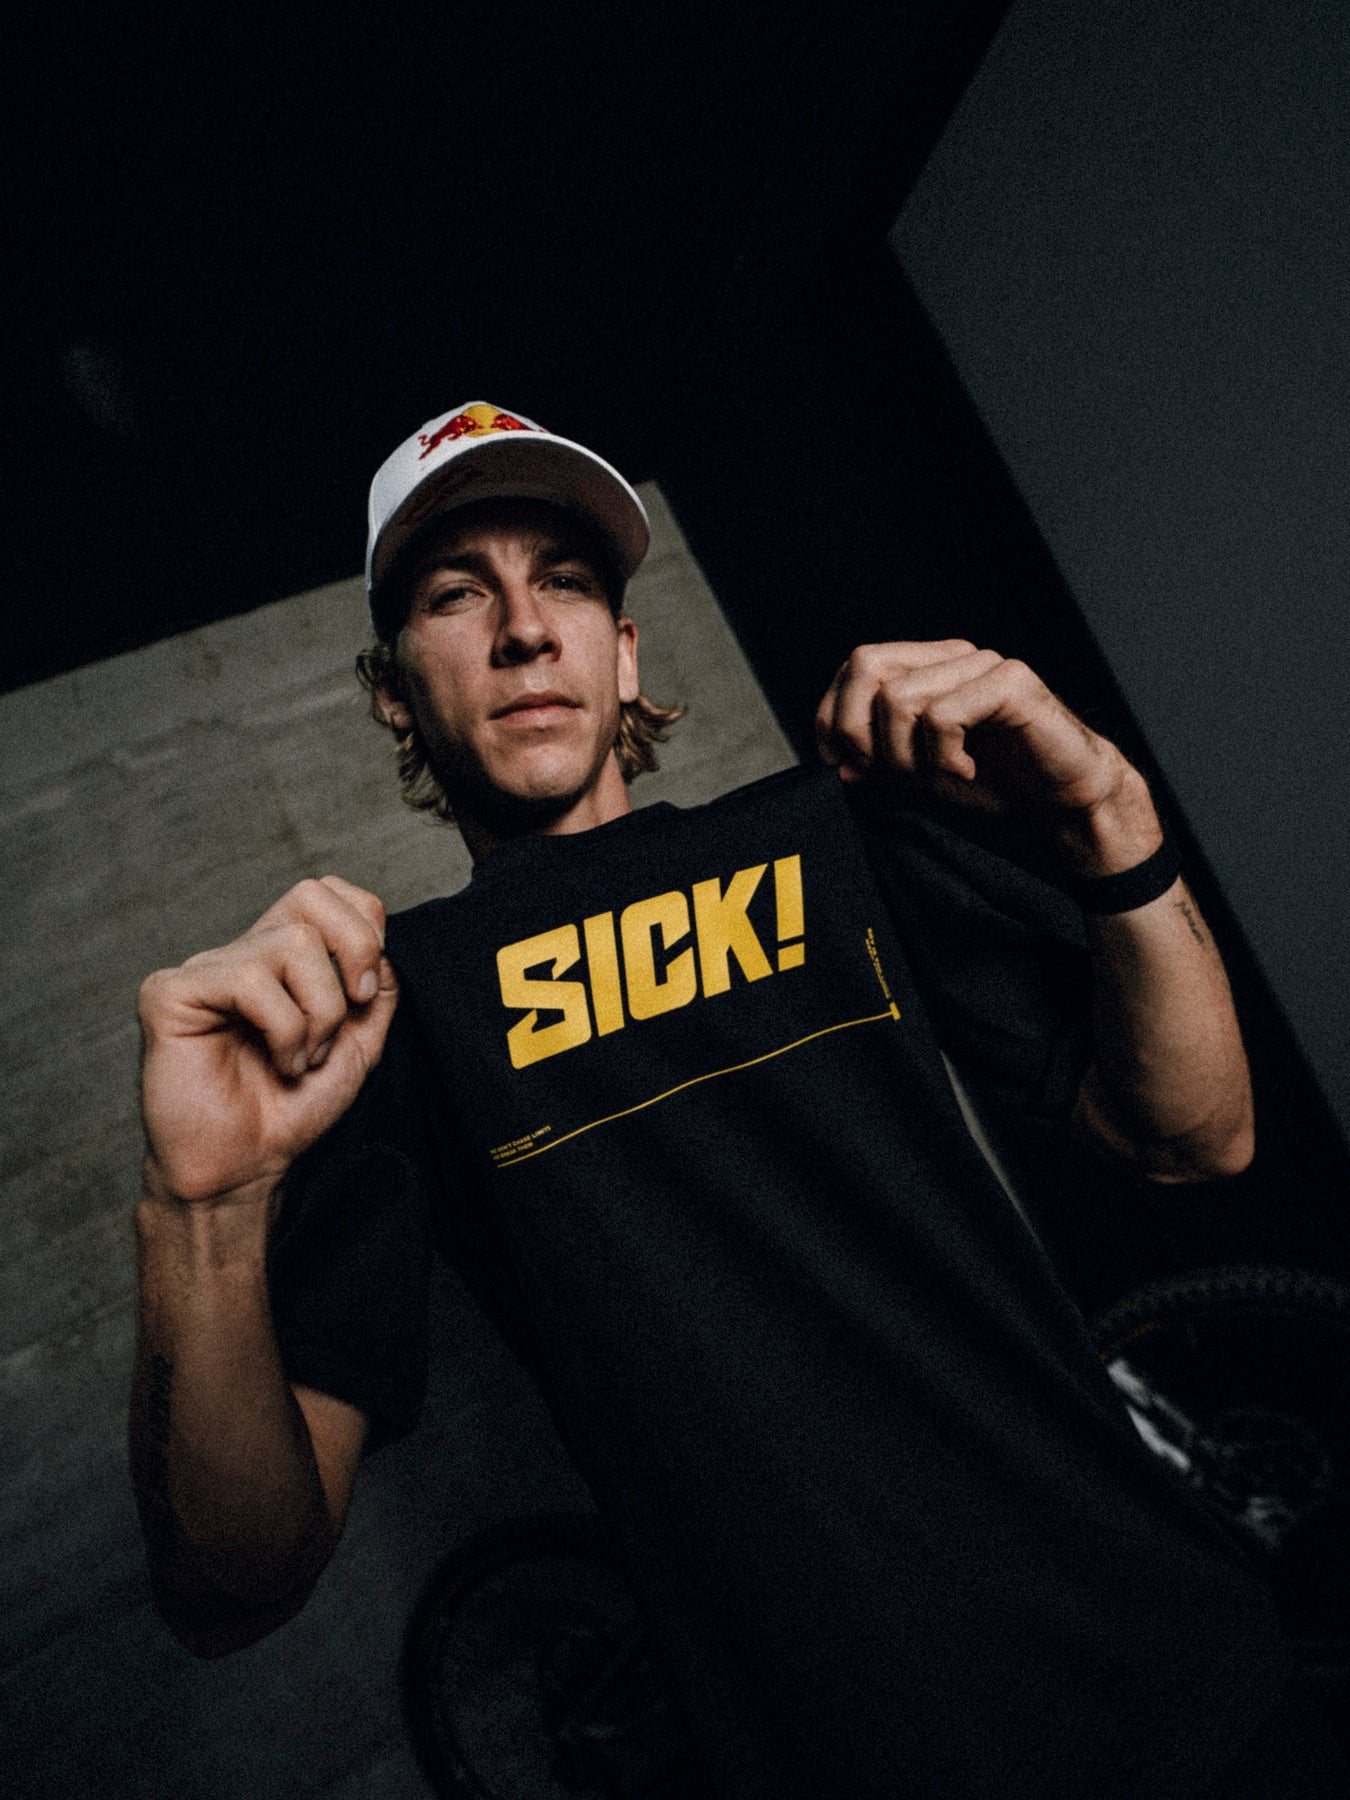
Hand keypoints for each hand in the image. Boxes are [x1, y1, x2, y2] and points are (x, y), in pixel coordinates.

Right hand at [138, 877, 397, 1203]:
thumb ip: (377, 987)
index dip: (363, 929)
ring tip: (302, 1059)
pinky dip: (284, 1029)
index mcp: (282, 956)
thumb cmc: (293, 1108)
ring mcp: (204, 969)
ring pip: (292, 944)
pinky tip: (278, 1063)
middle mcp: (242, 952)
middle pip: (310, 895)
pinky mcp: (170, 992)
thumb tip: (382, 938)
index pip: (327, 891)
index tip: (365, 994)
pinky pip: (249, 978)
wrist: (247, 1167)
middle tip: (349, 1014)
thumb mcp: (360, 1042)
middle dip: (353, 954)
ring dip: (319, 1014)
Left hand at [815, 640, 1136, 827]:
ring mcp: (983, 664)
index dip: (834, 714)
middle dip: (859, 731)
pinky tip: (967, 773)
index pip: (856, 666)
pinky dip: (943, 758)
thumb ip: (880, 763)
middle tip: (886, 774)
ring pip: (899, 697)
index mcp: (928, 666)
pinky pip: (942, 716)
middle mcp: (952, 656)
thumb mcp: (922, 775)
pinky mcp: (1011, 683)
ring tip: (937, 778)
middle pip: (867, 665)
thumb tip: (838, 763)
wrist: (1064, 801)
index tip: (843, 765)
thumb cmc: (997, 783)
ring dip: (905, 755)